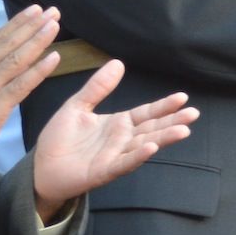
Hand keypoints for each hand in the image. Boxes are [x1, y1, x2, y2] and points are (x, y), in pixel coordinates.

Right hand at [0, 4, 60, 164]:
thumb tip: (0, 58)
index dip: (17, 23)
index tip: (35, 9)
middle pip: (8, 44)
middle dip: (31, 26)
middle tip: (52, 11)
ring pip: (16, 60)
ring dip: (37, 41)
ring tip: (54, 26)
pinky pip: (21, 86)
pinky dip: (38, 71)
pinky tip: (54, 58)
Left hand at [31, 59, 198, 220]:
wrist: (41, 168)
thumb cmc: (59, 139)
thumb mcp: (77, 106)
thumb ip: (97, 87)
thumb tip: (118, 63)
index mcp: (118, 124)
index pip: (146, 113)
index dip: (163, 106)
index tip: (183, 97)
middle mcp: (123, 140)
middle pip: (152, 128)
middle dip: (173, 122)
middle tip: (193, 114)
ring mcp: (116, 156)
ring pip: (145, 145)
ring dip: (164, 138)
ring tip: (183, 131)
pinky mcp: (104, 171)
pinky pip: (124, 163)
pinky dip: (138, 157)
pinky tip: (151, 148)